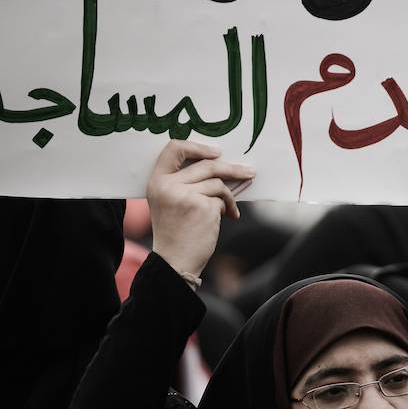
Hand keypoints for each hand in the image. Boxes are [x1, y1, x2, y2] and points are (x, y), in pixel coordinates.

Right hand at [146, 140, 255, 275]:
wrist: (175, 261)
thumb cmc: (176, 232)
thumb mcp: (172, 202)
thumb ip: (186, 182)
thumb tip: (223, 164)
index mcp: (157, 181)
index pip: (173, 148)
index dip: (197, 147)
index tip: (216, 152)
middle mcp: (168, 185)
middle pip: (207, 165)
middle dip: (233, 169)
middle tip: (250, 171)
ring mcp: (185, 195)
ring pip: (218, 183)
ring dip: (229, 197)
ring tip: (230, 209)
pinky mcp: (202, 207)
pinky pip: (223, 200)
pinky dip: (228, 208)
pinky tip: (227, 218)